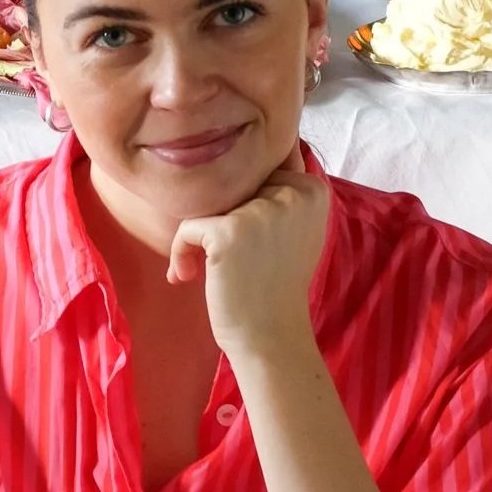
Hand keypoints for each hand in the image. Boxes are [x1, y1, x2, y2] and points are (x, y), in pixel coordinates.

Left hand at [167, 153, 328, 360]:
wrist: (271, 336)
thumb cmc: (276, 287)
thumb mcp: (296, 231)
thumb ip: (281, 194)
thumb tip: (246, 155)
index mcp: (312, 188)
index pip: (259, 171)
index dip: (241, 206)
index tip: (243, 246)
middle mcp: (291, 193)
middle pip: (231, 184)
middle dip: (218, 220)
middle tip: (224, 261)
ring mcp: (261, 210)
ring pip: (207, 204)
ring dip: (196, 239)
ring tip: (202, 271)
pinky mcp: (230, 231)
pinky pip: (187, 228)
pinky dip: (179, 253)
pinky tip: (185, 277)